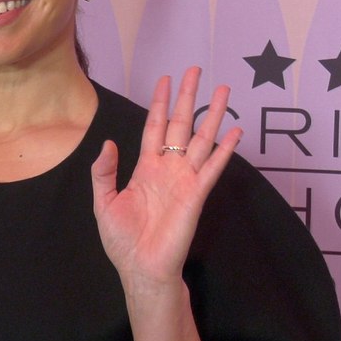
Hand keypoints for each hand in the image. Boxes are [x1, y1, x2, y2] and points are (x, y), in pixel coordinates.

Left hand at [90, 68, 241, 288]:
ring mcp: (184, 180)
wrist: (141, 269)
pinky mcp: (197, 194)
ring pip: (201, 139)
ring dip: (212, 115)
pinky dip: (225, 149)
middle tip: (195, 70)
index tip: (166, 79)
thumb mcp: (104, 203)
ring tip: (222, 90)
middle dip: (187, 98)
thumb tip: (108, 143)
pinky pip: (213, 167)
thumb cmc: (122, 241)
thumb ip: (104, 172)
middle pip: (180, 125)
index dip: (160, 103)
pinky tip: (235, 131)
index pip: (154, 127)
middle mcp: (167, 168)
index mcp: (145, 168)